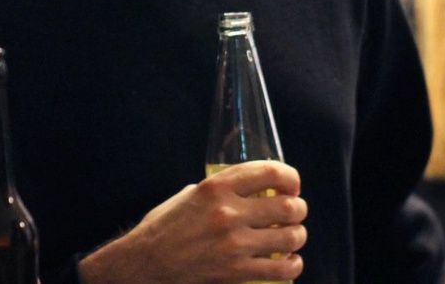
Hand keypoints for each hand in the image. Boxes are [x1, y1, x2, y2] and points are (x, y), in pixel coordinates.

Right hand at [77, 160, 307, 283]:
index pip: (270, 172)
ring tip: (293, 235)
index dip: (291, 177)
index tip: (292, 185)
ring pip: (290, 237)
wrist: (146, 262)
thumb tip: (250, 188)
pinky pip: (281, 269)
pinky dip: (293, 265)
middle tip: (295, 212)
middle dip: (299, 208)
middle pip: (288, 206)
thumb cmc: (165, 226)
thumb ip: (220, 189)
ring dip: (298, 235)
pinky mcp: (235, 272)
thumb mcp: (190, 193)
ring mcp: (234, 244)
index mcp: (217, 187)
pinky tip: (291, 260)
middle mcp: (228, 213)